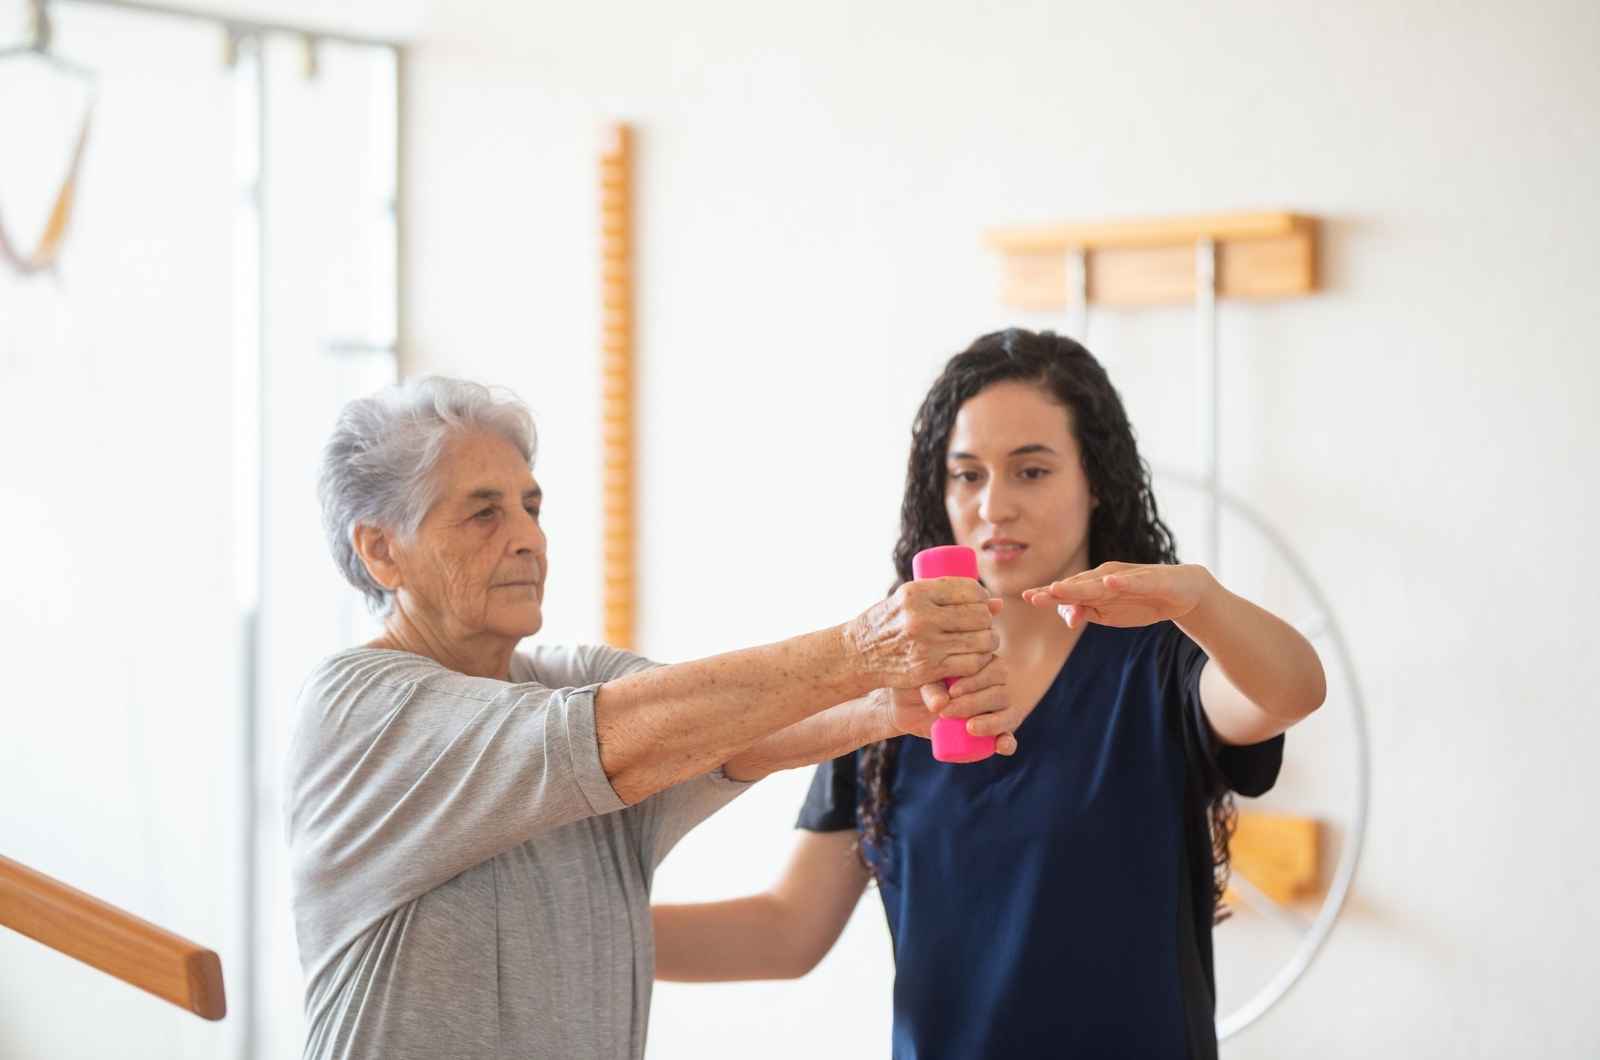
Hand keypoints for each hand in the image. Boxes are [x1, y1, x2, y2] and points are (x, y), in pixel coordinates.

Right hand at [845, 578, 1001, 688]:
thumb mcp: (909, 599)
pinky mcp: (928, 668)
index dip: (982, 597)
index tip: (982, 603)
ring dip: (988, 641)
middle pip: (978, 616)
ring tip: (983, 641)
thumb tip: (998, 603)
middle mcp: (921, 616)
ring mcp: (925, 644)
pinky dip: (979, 661)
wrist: (859, 653)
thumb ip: (947, 597)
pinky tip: (976, 657)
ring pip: (979, 641)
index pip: (968, 590)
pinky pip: (970, 663)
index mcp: (916, 592)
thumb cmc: (888, 622)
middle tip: (983, 625)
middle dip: (987, 620)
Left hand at [884, 653, 1016, 754]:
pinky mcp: (995, 732)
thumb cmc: (918, 685)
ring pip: (1007, 715)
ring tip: (969, 727)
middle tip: (948, 711)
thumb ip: (930, 688)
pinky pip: (1008, 738)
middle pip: (1000, 692)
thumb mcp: (922, 682)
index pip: (992, 668)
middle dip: (974, 703)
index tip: (952, 692)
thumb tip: (940, 704)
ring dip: (991, 723)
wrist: (909, 707)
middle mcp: (996, 685)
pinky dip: (1007, 743)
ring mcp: (998, 710)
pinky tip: (1001, 745)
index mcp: (983, 664)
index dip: (974, 681)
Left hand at [1021, 562, 1216, 629]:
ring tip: (1060, 589)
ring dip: (1081, 586)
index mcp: (1095, 585)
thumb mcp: (1109, 613)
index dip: (1047, 594)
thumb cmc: (1139, 601)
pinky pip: (1135, 582)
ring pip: (1101, 582)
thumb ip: (1087, 613)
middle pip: (1078, 584)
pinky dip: (1122, 582)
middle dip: (1057, 591)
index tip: (1026, 598)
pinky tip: (1109, 583)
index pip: (1067, 589)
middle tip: (1035, 597)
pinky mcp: (1151, 580)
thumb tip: (1067, 618)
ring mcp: (1128, 577)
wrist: (1182, 592)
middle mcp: (1107, 577)